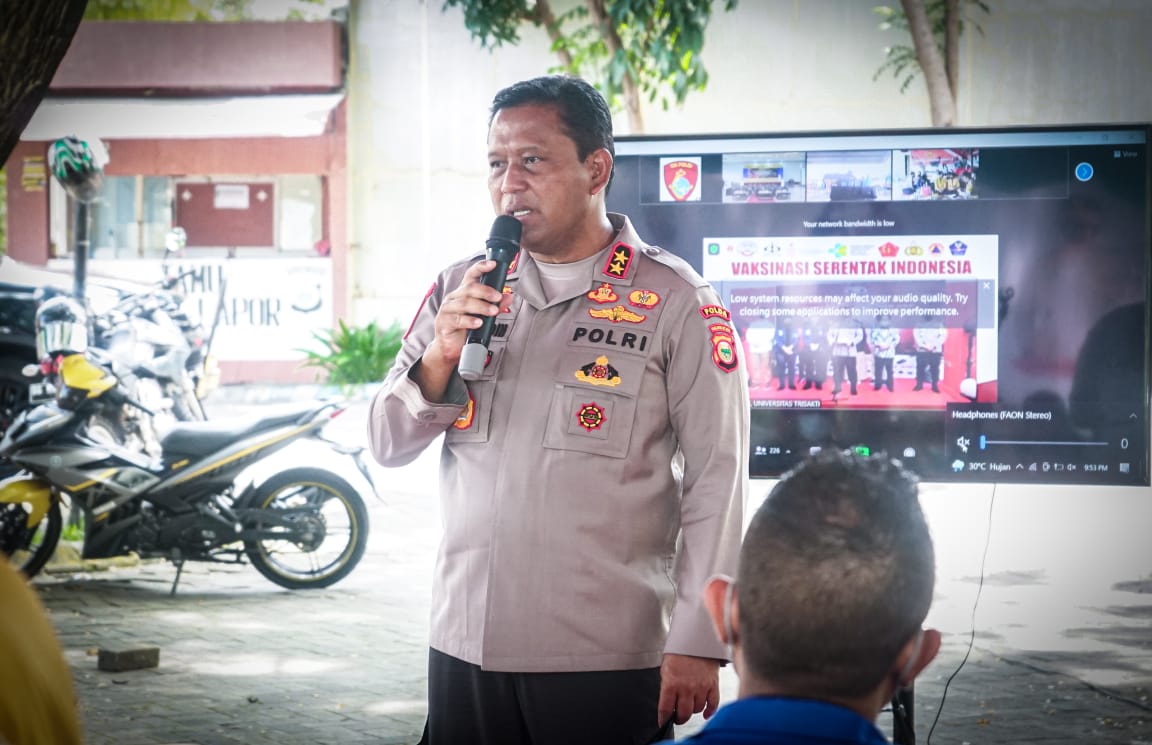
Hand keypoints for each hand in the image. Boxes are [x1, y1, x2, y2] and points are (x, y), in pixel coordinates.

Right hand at [412, 259, 511, 401]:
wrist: (449, 349)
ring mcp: (447, 310)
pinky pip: (457, 319)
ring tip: (493, 312)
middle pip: (469, 288)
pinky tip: (478, 323)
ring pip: (464, 303)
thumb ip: (495, 306)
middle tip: (498, 297)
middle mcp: (454, 298)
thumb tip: (509, 297)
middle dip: (486, 291)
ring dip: (481, 306)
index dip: (481, 267)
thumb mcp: (483, 316)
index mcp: (463, 293)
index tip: (493, 264)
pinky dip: (469, 321)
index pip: (471, 275)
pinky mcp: (444, 323)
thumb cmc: (465, 330)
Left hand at [658, 654, 720, 725]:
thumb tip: (668, 703)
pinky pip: (713, 704)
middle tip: (677, 717)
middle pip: (683, 714)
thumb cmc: (679, 652)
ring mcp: (701, 686)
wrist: (695, 638)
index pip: (666, 709)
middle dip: (679, 718)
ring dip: (692, 711)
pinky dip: (710, 711)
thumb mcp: (666, 669)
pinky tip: (706, 713)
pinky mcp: (713, 684)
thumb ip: (667, 687)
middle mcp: (686, 687)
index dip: (663, 718)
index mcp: (671, 683)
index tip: (663, 721)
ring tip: (689, 706)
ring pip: (697, 709)